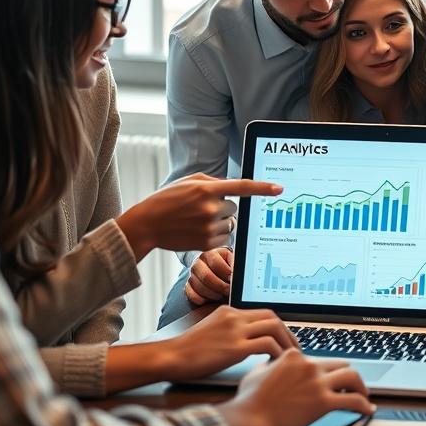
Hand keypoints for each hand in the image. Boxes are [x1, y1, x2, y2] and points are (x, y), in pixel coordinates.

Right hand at [116, 174, 279, 259]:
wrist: (147, 224)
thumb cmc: (167, 200)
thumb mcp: (188, 183)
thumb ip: (213, 183)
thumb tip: (233, 189)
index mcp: (207, 190)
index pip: (242, 187)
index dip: (263, 188)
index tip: (279, 188)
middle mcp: (210, 208)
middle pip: (234, 208)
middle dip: (223, 207)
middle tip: (201, 209)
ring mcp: (209, 227)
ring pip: (230, 224)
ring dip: (219, 222)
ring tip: (196, 220)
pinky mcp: (207, 243)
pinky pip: (224, 238)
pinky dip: (215, 234)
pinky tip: (196, 231)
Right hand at [159, 306, 297, 381]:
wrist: (170, 357)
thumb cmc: (186, 352)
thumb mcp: (210, 332)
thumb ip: (229, 331)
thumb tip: (246, 341)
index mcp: (228, 312)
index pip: (263, 312)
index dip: (278, 325)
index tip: (286, 338)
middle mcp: (234, 317)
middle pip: (273, 317)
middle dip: (288, 332)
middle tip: (296, 348)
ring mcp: (235, 330)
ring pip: (274, 327)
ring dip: (287, 342)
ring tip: (292, 357)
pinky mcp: (235, 347)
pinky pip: (267, 345)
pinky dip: (277, 353)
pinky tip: (279, 363)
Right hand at [185, 247, 233, 305]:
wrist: (215, 269)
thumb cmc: (225, 264)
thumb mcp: (231, 259)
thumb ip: (234, 263)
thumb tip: (236, 274)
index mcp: (210, 253)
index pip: (215, 263)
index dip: (225, 273)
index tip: (233, 279)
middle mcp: (198, 263)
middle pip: (206, 276)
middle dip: (220, 286)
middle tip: (229, 291)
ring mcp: (192, 275)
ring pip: (199, 287)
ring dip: (213, 294)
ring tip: (222, 295)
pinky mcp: (188, 286)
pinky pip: (192, 295)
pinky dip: (202, 299)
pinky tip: (211, 299)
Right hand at [223, 349, 374, 425]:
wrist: (249, 419)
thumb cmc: (249, 400)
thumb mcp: (257, 372)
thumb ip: (271, 365)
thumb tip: (274, 365)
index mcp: (294, 356)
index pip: (320, 360)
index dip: (326, 371)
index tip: (330, 380)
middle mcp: (309, 365)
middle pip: (340, 365)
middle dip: (347, 376)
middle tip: (352, 386)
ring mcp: (317, 382)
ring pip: (352, 377)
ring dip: (361, 386)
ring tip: (364, 395)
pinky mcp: (324, 402)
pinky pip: (353, 401)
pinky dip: (364, 405)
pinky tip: (367, 410)